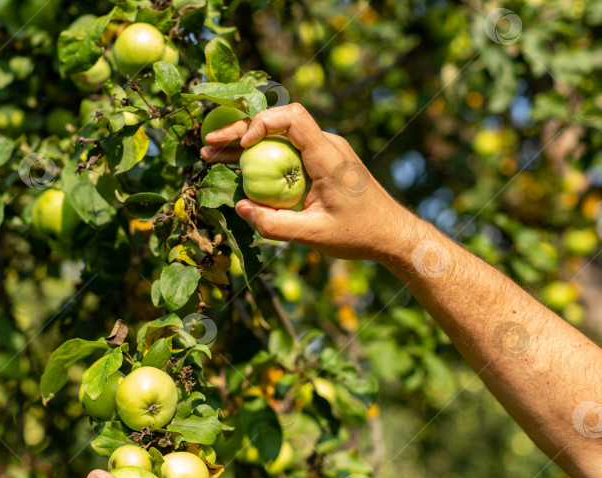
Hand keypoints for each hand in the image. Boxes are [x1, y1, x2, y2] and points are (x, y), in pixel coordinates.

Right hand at [201, 103, 412, 260]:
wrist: (392, 234)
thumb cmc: (358, 235)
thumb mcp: (313, 235)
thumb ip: (275, 225)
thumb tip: (239, 207)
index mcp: (329, 157)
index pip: (293, 118)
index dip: (262, 123)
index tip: (243, 146)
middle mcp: (329, 146)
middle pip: (279, 123)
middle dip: (241, 131)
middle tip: (209, 145)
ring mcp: (327, 151)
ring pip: (281, 135)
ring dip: (248, 143)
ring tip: (214, 155)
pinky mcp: (324, 161)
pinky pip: (290, 149)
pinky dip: (264, 154)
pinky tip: (240, 166)